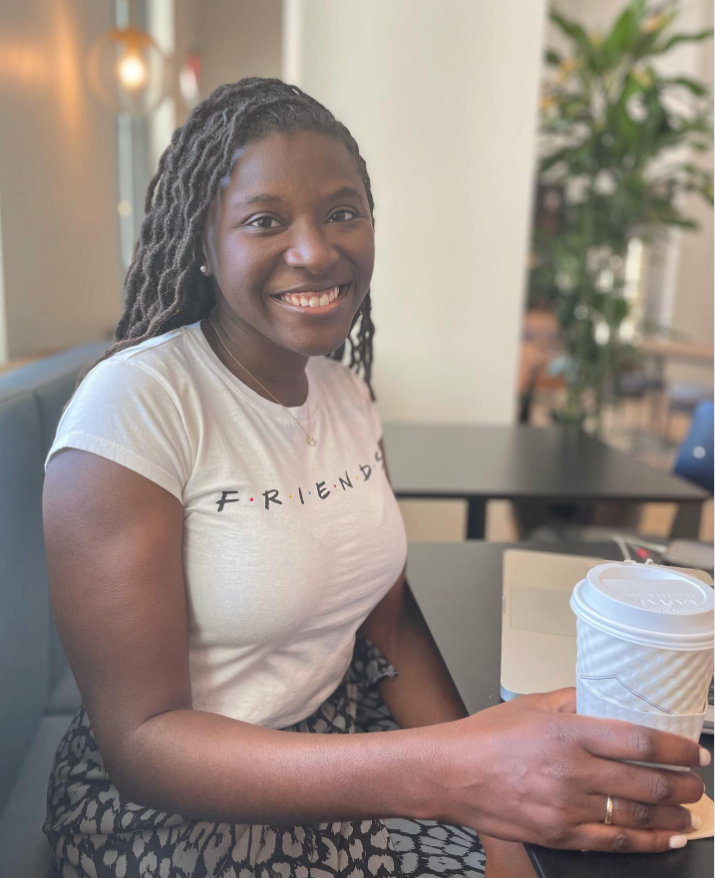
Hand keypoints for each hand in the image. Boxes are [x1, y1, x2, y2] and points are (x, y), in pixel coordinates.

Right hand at [428, 688, 706, 852]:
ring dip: (673, 816)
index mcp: (568, 732)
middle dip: (683, 785)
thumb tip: (606, 695)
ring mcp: (567, 807)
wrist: (451, 773)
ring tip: (690, 811)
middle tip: (697, 783)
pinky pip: (615, 842)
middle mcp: (573, 770)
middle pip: (647, 781)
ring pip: (637, 815)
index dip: (676, 748)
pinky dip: (648, 842)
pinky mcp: (560, 835)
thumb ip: (572, 699)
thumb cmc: (486, 736)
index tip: (695, 751)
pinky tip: (666, 838)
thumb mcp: (531, 705)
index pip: (639, 740)